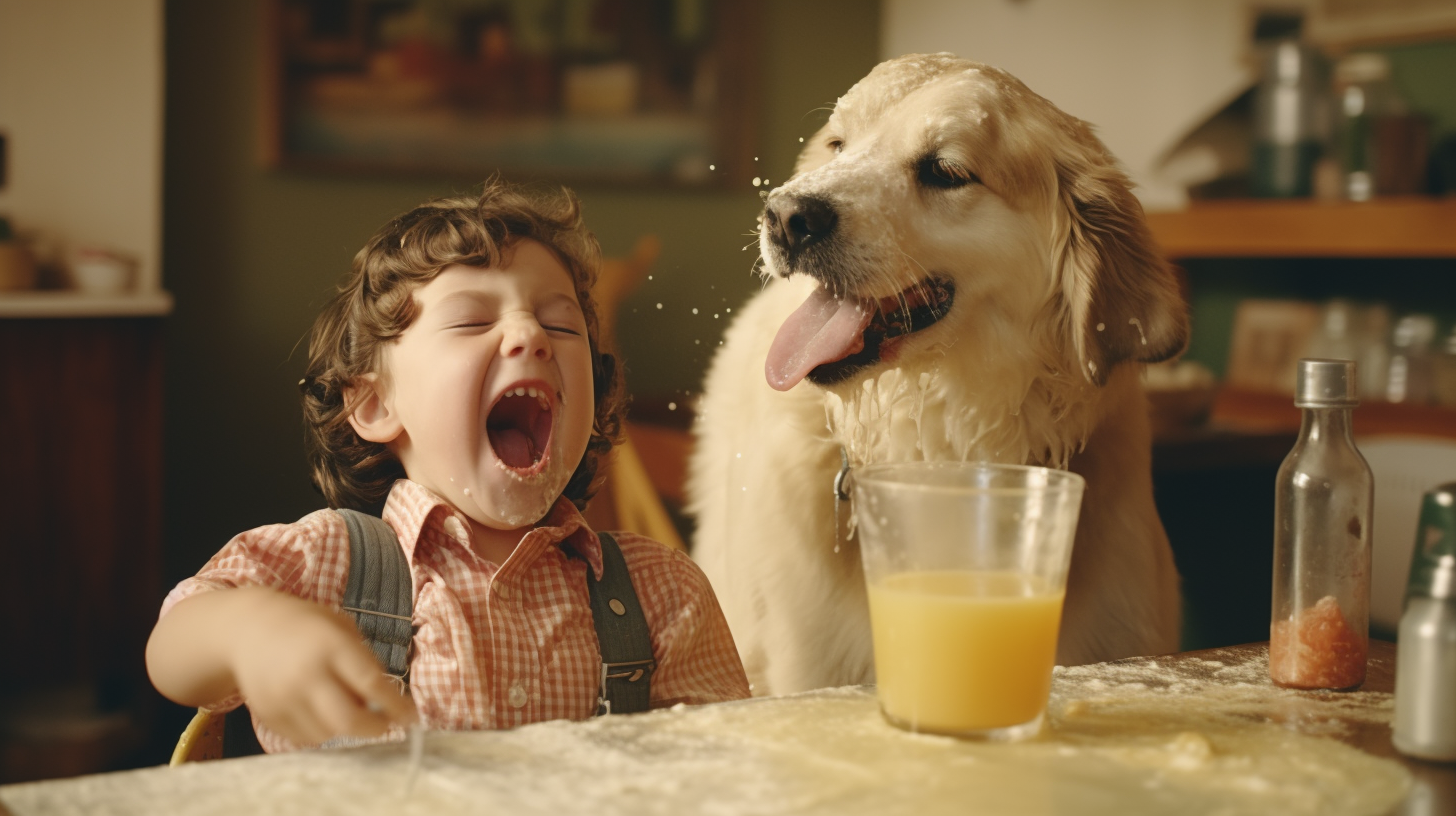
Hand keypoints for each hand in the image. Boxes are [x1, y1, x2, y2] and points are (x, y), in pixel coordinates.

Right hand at [228, 589, 416, 745]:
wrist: (249, 630)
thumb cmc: (306, 626)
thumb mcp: (341, 628)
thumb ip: (364, 660)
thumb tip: (386, 699)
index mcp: (330, 646)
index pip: (371, 684)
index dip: (397, 705)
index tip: (413, 716)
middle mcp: (306, 674)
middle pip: (348, 720)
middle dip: (375, 728)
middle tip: (385, 724)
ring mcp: (284, 698)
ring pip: (328, 734)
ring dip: (346, 728)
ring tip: (345, 705)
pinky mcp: (269, 716)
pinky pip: (305, 738)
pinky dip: (322, 731)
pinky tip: (321, 709)